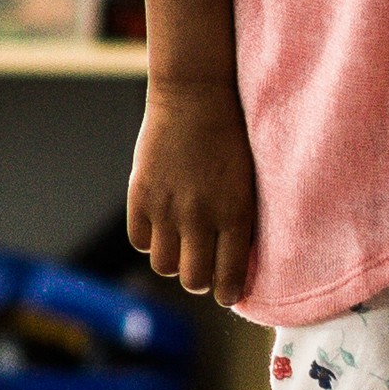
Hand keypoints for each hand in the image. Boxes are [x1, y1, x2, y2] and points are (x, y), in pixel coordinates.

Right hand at [129, 76, 262, 301]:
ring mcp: (167, 208)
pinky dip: (150, 239)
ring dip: (173, 260)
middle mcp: (200, 217)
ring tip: (180, 244)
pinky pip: (140, 241)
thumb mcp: (248, 183)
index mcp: (235, 215)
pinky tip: (160, 224)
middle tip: (202, 266)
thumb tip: (234, 264)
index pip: (229, 278)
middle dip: (200, 279)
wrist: (195, 96)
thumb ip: (241, 223)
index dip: (227, 292)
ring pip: (164, 265)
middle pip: (193, 279)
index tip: (226, 293)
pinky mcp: (141, 195)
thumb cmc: (231, 137)